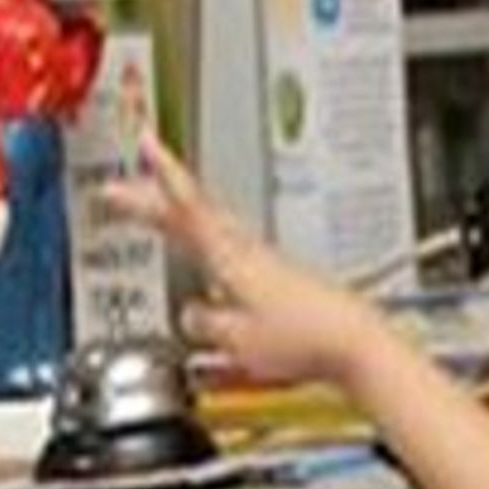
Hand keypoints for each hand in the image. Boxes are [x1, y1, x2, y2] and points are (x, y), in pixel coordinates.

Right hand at [107, 140, 371, 389]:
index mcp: (232, 258)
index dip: (165, 176)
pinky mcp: (285, 281)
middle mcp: (251, 253)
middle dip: (161, 197)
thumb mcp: (238, 339)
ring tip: (161, 216)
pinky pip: (237, 257)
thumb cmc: (305, 338)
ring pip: (217, 231)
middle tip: (132, 186)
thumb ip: (206, 322)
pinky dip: (213, 250)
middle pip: (198, 214)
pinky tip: (210, 268)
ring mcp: (270, 264)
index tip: (148, 144)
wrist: (357, 345)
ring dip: (186, 220)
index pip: (189, 207)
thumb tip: (191, 315)